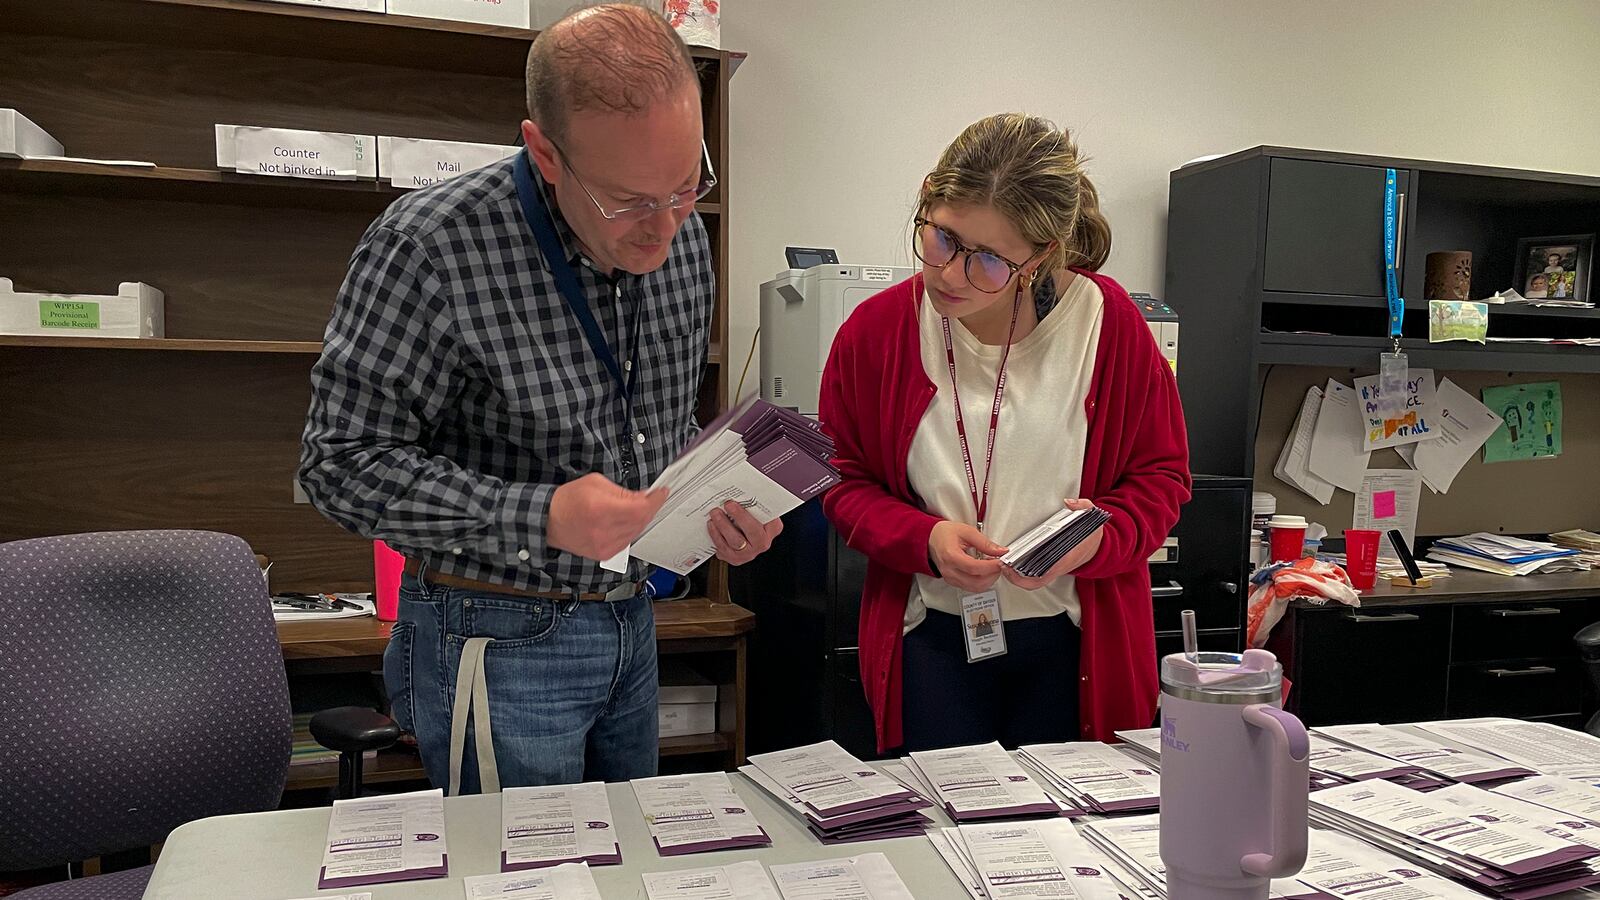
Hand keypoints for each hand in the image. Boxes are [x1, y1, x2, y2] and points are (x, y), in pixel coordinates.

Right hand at [547, 473, 668, 560]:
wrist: (549, 521)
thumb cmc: (568, 500)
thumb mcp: (596, 483)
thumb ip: (622, 491)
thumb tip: (643, 497)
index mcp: (601, 509)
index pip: (640, 508)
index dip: (656, 500)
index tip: (662, 492)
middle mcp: (604, 530)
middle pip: (641, 521)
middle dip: (649, 508)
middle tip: (650, 498)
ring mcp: (604, 545)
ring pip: (636, 532)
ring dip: (640, 519)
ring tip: (633, 509)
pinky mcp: (604, 553)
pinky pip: (627, 541)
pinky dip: (630, 530)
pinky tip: (624, 522)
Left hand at [708, 500, 782, 564]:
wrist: (745, 534)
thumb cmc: (753, 517)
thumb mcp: (759, 509)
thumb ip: (755, 503)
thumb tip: (740, 491)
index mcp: (773, 528)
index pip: (766, 521)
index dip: (747, 514)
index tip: (733, 504)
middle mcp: (762, 543)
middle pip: (751, 532)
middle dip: (737, 517)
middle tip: (726, 506)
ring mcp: (748, 553)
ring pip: (734, 542)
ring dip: (722, 526)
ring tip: (715, 514)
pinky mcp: (735, 559)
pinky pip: (723, 549)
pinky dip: (715, 536)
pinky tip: (712, 525)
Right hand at [928, 521, 1007, 593]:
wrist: (931, 539)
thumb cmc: (945, 534)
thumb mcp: (967, 532)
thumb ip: (985, 543)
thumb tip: (1000, 551)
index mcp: (951, 556)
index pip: (974, 568)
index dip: (991, 567)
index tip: (1001, 561)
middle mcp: (949, 571)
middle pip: (976, 582)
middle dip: (993, 574)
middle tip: (999, 563)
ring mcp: (951, 578)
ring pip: (975, 587)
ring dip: (989, 579)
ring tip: (992, 566)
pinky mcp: (953, 582)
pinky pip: (971, 587)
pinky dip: (982, 581)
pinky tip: (985, 571)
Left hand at [1002, 498, 1103, 589]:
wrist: (1099, 547)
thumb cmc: (1092, 535)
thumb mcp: (1091, 516)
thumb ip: (1081, 506)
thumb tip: (1068, 503)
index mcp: (1066, 558)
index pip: (1044, 574)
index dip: (1025, 576)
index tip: (1011, 568)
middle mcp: (1059, 567)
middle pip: (1034, 582)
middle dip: (1015, 578)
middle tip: (1002, 566)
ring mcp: (1054, 569)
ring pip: (1033, 580)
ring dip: (1017, 576)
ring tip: (1004, 564)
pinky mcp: (1051, 568)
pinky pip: (1035, 575)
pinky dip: (1022, 573)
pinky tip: (1013, 563)